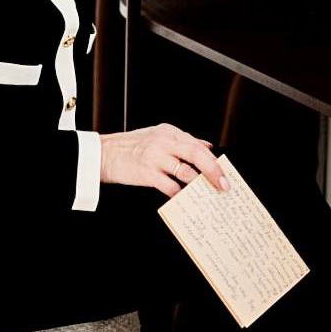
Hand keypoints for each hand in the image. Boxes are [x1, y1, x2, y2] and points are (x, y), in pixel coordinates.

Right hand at [99, 122, 229, 198]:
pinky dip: (179, 194)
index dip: (213, 160)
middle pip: (197, 154)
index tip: (225, 173)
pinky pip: (170, 186)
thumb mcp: (158, 135)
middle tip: (224, 185)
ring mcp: (155, 157)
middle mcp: (164, 142)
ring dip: (199, 185)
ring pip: (186, 171)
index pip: (197, 144)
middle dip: (214, 171)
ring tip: (207, 195)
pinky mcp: (147, 173)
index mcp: (169, 132)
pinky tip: (183, 199)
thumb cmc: (131, 146)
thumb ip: (183, 141)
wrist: (105, 153)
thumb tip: (208, 147)